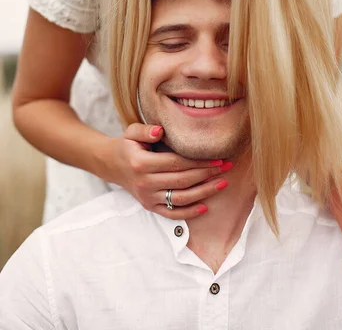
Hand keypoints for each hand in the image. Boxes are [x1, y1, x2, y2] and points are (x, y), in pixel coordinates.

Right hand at [103, 123, 230, 218]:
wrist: (113, 165)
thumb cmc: (128, 146)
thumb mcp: (132, 132)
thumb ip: (145, 130)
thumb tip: (160, 131)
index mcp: (141, 163)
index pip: (176, 163)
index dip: (198, 162)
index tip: (217, 158)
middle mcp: (145, 183)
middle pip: (182, 181)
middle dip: (207, 174)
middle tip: (227, 167)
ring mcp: (147, 197)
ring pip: (180, 199)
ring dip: (204, 192)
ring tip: (222, 184)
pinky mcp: (150, 207)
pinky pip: (171, 214)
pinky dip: (189, 213)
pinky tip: (205, 207)